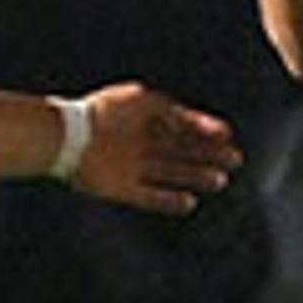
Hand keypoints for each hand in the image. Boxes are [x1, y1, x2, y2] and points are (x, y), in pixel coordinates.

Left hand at [64, 83, 240, 213]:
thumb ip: (166, 109)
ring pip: (171, 173)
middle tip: (235, 160)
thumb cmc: (102, 112)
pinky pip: (149, 197)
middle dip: (208, 155)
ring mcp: (132, 168)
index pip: (181, 125)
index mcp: (144, 120)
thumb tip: (190, 120)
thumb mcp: (139, 100)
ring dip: (196, 177)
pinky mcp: (121, 189)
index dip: (204, 129)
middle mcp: (141, 145)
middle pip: (181, 151)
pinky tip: (189, 203)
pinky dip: (168, 201)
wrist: (68, 136)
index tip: (226, 133)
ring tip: (220, 180)